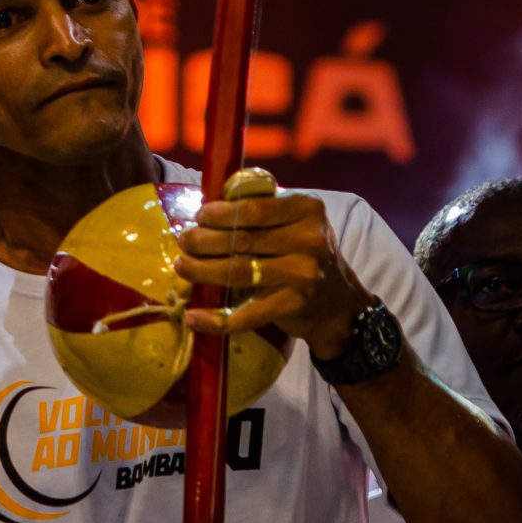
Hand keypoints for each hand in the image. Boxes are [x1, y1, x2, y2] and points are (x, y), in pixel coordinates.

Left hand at [176, 189, 375, 364]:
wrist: (339, 304)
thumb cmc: (305, 254)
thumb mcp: (297, 222)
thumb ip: (263, 208)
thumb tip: (210, 203)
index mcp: (307, 209)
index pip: (253, 208)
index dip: (219, 213)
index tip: (199, 217)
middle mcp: (309, 239)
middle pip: (242, 239)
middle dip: (203, 241)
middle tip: (184, 242)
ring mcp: (303, 274)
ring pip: (238, 271)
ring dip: (201, 271)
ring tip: (182, 267)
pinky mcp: (294, 305)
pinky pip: (247, 314)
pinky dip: (216, 318)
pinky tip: (194, 317)